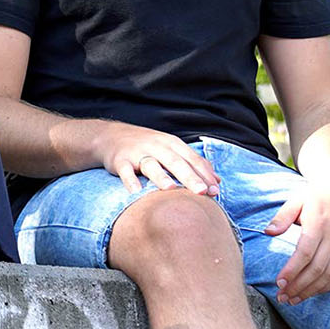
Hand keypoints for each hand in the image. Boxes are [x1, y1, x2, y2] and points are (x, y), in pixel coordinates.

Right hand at [94, 123, 219, 195]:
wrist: (111, 136)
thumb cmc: (148, 147)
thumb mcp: (171, 150)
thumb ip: (193, 165)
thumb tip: (218, 182)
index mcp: (173, 144)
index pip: (192, 159)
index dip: (204, 175)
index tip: (215, 192)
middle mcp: (157, 146)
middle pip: (175, 162)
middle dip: (189, 177)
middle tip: (201, 192)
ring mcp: (138, 153)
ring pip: (151, 165)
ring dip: (160, 176)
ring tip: (170, 189)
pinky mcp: (120, 160)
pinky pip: (125, 171)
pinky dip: (130, 181)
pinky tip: (136, 192)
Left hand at [267, 180, 329, 304]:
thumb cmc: (312, 195)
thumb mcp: (294, 200)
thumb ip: (281, 217)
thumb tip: (268, 232)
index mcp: (319, 224)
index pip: (305, 253)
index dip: (293, 270)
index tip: (279, 282)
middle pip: (317, 268)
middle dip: (299, 286)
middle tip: (282, 297)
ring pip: (329, 275)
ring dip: (311, 290)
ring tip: (293, 300)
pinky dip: (327, 286)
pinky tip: (312, 293)